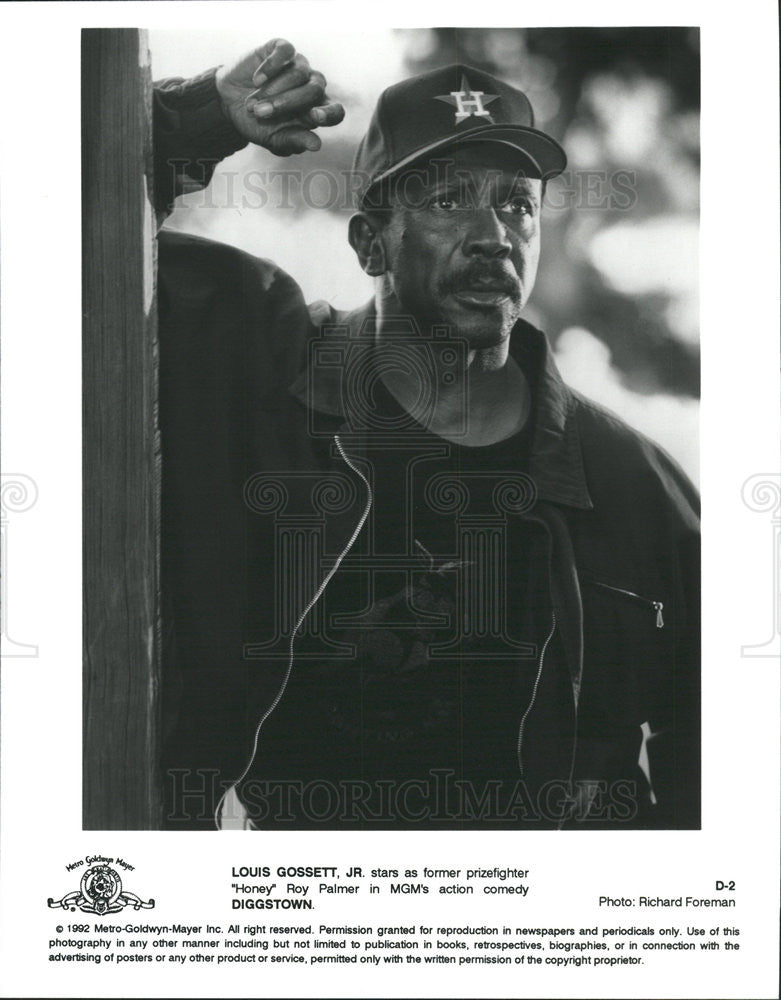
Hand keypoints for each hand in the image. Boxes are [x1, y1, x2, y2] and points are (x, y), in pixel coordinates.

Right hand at [215, 39, 344, 155]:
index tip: (314, 116)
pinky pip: (285, 51)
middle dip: (286, 103)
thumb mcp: (274, 139)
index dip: (329, 113)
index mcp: (316, 111)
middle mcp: (312, 86)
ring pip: (299, 72)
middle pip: (314, 90)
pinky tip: (256, 80)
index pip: (335, 111)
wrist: (230, 103)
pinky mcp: (282, 48)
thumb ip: (295, 141)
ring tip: (252, 105)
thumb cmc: (258, 125)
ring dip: (273, 90)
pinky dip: (271, 66)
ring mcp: (299, 65)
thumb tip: (316, 145)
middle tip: (261, 113)